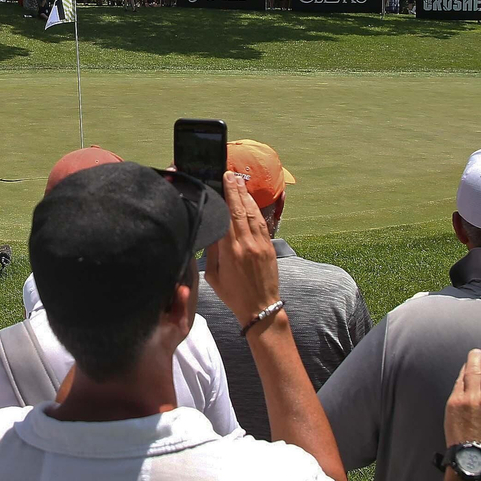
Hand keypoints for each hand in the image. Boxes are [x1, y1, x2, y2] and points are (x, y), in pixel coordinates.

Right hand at [204, 173, 280, 326]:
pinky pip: (261, 222)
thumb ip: (211, 252)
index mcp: (231, 251)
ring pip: (253, 213)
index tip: (220, 181)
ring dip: (246, 195)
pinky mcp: (269, 247)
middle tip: (230, 173)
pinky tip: (250, 199)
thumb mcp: (213, 275)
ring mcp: (260, 244)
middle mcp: (247, 243)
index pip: (227, 216)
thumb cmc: (233, 295)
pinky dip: (255, 208)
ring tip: (239, 181)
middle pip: (240, 209)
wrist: (260, 308)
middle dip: (235, 189)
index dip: (224, 196)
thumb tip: (211, 230)